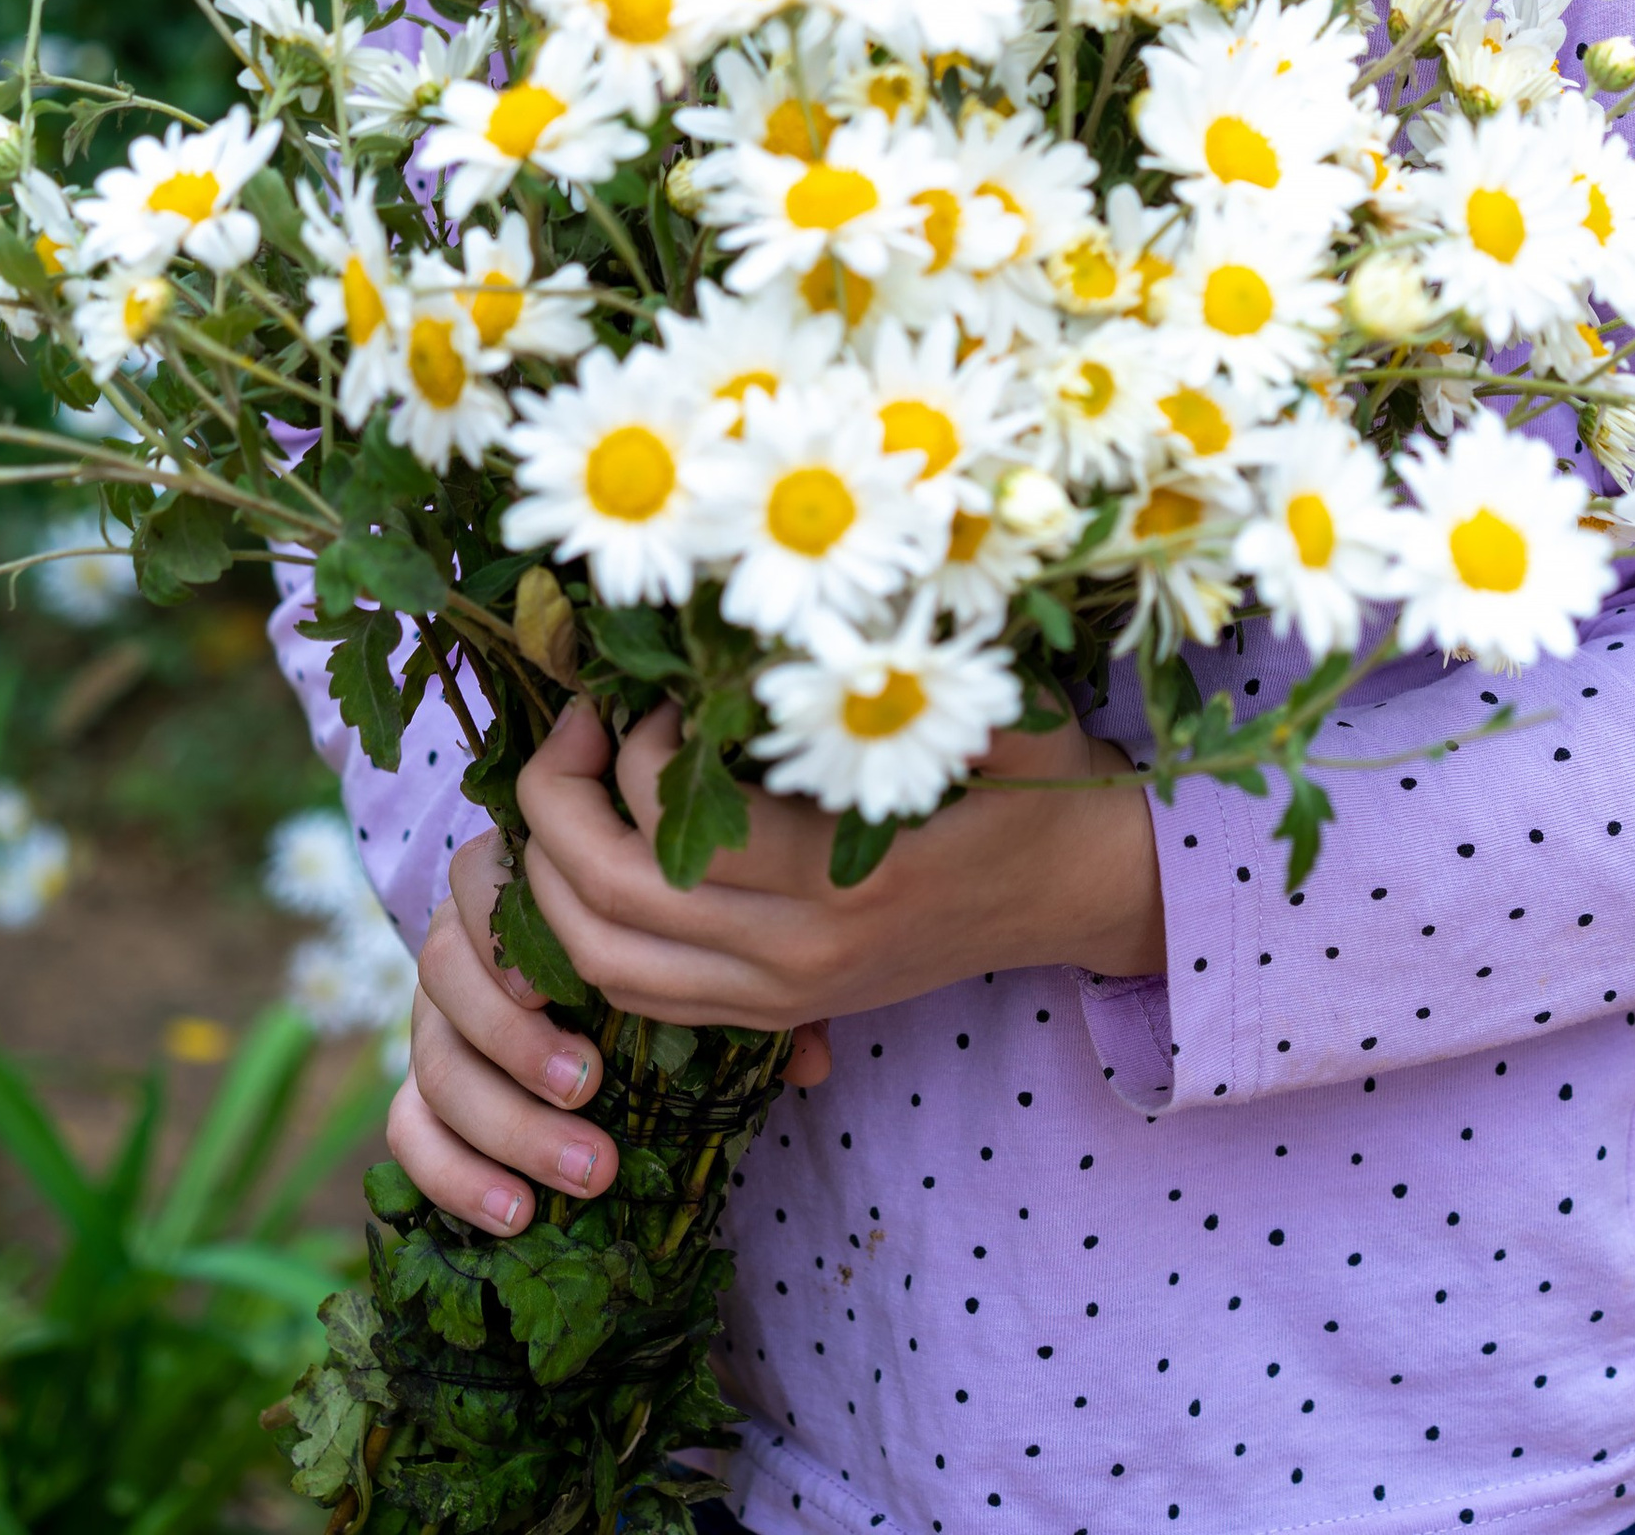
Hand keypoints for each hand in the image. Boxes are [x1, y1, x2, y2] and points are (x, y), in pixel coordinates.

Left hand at [384, 698, 1165, 1236]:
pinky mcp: (780, 1011)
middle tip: (579, 725)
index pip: (680, 829)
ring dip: (553, 877)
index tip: (661, 691)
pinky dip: (587, 937)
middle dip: (559, 807)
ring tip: (572, 787)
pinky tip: (599, 859)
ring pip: (604, 963)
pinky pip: (641, 997)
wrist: (1081, 889)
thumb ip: (920, 681)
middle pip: (609, 904)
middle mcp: (802, 953)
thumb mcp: (1002, 715)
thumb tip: (833, 623)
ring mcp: (786, 994)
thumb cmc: (1041, 783)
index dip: (637, 750)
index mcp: (850, 878)